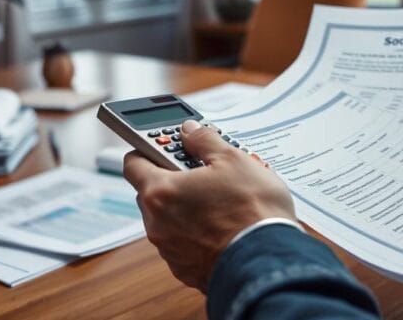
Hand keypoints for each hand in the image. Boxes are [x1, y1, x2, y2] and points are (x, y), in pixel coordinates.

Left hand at [123, 120, 295, 291]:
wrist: (269, 261)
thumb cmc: (252, 211)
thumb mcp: (233, 159)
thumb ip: (204, 140)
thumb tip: (191, 132)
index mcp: (161, 192)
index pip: (133, 163)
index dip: (148, 150)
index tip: (166, 146)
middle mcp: (157, 224)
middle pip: (152, 192)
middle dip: (174, 179)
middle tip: (203, 171)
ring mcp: (169, 250)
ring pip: (168, 219)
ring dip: (186, 207)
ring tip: (220, 200)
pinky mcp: (185, 269)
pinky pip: (183, 243)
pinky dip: (196, 233)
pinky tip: (223, 225)